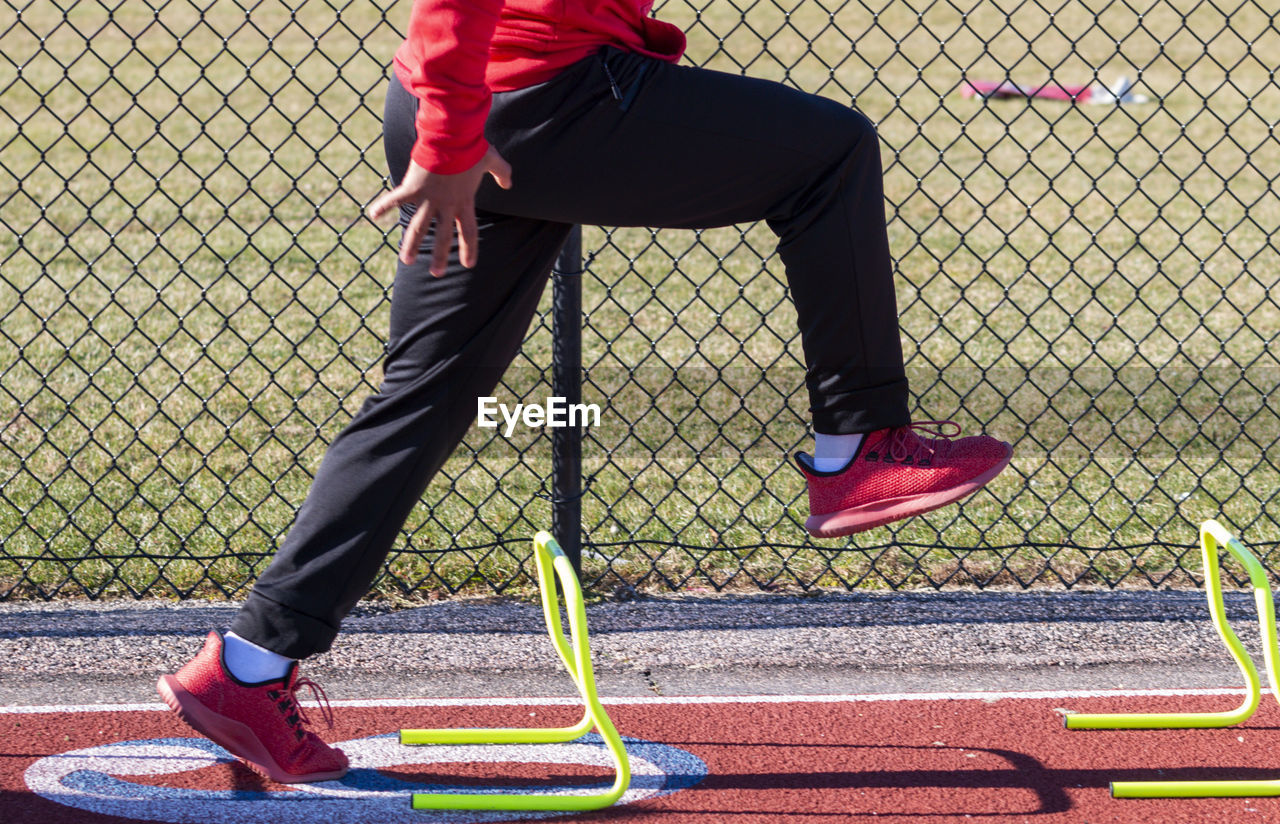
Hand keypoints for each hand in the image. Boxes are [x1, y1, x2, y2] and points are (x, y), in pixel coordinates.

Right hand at [366, 146, 512, 275]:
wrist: (451, 135)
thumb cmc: (472, 146)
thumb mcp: (492, 160)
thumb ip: (503, 173)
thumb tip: (509, 183)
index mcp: (464, 202)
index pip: (469, 232)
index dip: (469, 249)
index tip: (468, 264)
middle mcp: (446, 205)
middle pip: (443, 237)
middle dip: (439, 257)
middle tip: (436, 274)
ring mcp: (428, 198)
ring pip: (418, 227)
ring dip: (411, 245)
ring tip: (407, 261)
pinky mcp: (412, 187)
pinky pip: (395, 199)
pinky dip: (383, 205)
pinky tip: (372, 215)